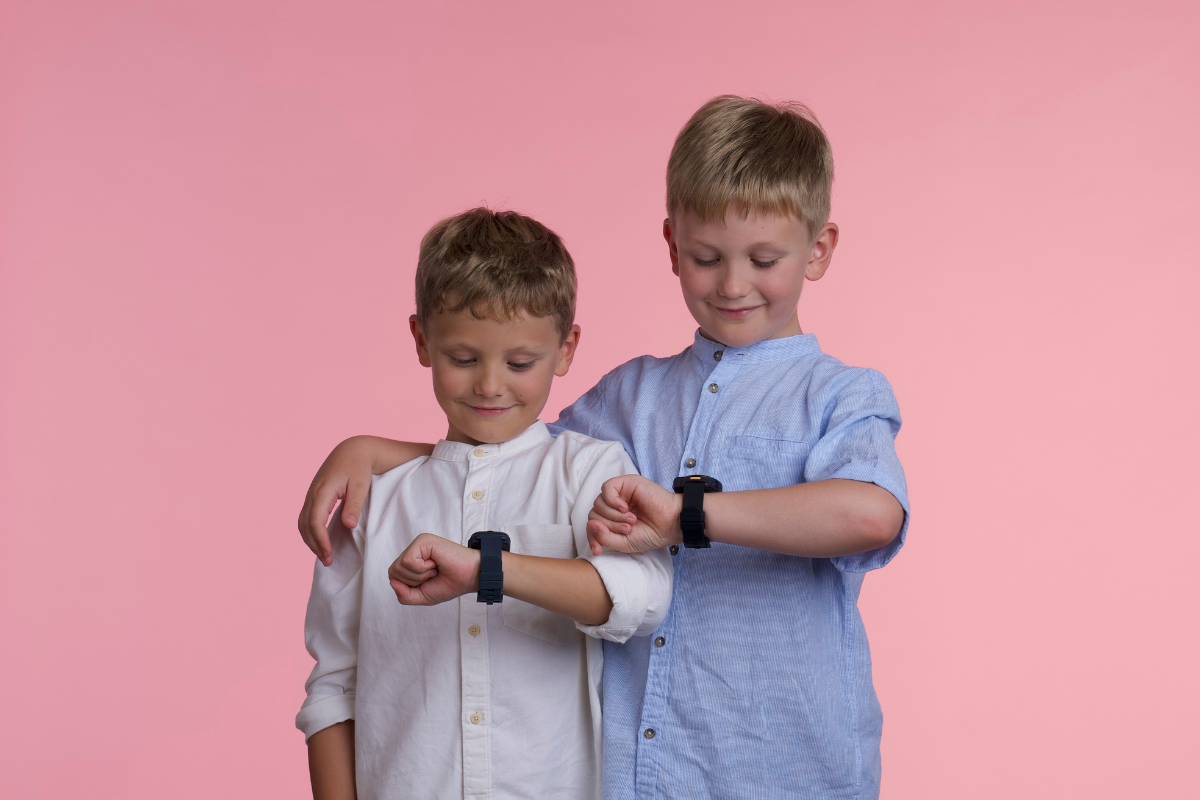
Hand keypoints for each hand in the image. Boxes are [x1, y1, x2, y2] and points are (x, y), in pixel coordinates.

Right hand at [298, 437, 375, 565]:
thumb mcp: (360, 485)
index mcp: (322, 491)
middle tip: (328, 561)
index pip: (315, 521)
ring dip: (310, 540)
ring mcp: (311, 494)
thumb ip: (354, 505)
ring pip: (303, 522)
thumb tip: (349, 526)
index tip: (329, 554)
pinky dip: (310, 531)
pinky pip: (306, 517)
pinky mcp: (314, 496)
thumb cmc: (359, 467)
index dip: (320, 540)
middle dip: (314, 545)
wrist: (353, 450)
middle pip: (305, 525)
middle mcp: (312, 494)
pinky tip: (320, 540)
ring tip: (324, 555)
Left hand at [388, 533, 480, 605]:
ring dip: (419, 575)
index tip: (428, 582)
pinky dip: (422, 569)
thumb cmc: (450, 584)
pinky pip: (409, 561)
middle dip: (413, 581)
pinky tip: (435, 563)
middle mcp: (413, 551)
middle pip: (393, 572)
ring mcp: (418, 544)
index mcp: (412, 562)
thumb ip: (404, 595)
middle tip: (432, 575)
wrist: (469, 577)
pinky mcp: (423, 540)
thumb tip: (392, 582)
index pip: (394, 576)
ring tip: (434, 569)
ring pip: (399, 567)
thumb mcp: (422, 597)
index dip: (408, 586)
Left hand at [586, 475, 682, 554]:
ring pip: (598, 503)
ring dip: (613, 516)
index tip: (598, 550)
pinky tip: (625, 508)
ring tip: (631, 521)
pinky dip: (612, 502)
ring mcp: (619, 494)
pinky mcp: (626, 483)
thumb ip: (604, 537)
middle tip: (627, 530)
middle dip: (608, 526)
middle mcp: (613, 506)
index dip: (592, 537)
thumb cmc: (650, 534)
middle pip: (594, 514)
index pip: (592, 525)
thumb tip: (590, 524)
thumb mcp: (623, 543)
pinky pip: (607, 489)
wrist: (671, 524)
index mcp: (612, 519)